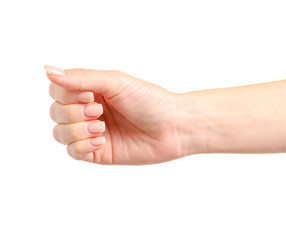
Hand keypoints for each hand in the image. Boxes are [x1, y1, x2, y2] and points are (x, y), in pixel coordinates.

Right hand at [45, 65, 186, 164]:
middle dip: (73, 113)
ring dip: (76, 130)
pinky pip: (73, 152)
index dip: (67, 95)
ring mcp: (92, 132)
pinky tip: (101, 140)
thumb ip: (81, 78)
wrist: (173, 127)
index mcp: (92, 90)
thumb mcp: (115, 82)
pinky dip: (82, 146)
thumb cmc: (150, 101)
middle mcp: (90, 110)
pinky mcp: (98, 152)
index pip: (58, 91)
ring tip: (101, 128)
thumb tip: (48, 70)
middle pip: (56, 112)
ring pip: (60, 133)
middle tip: (99, 111)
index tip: (91, 95)